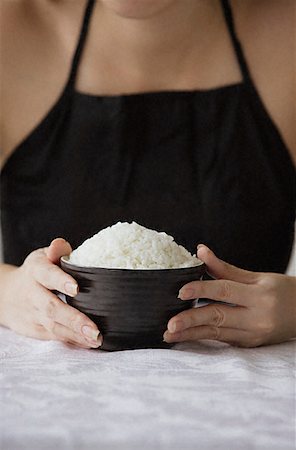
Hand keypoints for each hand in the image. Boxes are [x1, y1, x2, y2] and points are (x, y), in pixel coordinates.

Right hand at [0, 238, 101, 348]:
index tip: (77, 289)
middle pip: (51, 307)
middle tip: (94, 328)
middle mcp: (32, 293)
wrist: (7, 294)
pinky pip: (53, 336)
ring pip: (53, 326)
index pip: (47, 275)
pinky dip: (71, 340)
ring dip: (75, 334)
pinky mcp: (34, 329)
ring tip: (96, 338)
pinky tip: (88, 342)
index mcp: (36, 270)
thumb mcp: (43, 257)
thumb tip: (60, 244)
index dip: (61, 281)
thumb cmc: (37, 271)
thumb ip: (56, 252)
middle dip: (74, 319)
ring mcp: (32, 313)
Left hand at [164, 245, 295, 346]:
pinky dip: (203, 337)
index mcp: (260, 295)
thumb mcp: (257, 276)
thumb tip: (201, 251)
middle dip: (191, 320)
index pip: (225, 290)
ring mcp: (253, 334)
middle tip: (169, 324)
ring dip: (191, 334)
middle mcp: (257, 317)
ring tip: (169, 335)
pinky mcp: (250, 344)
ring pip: (216, 333)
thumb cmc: (283, 291)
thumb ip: (225, 268)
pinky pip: (222, 340)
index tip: (181, 291)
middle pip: (218, 316)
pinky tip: (186, 337)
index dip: (201, 289)